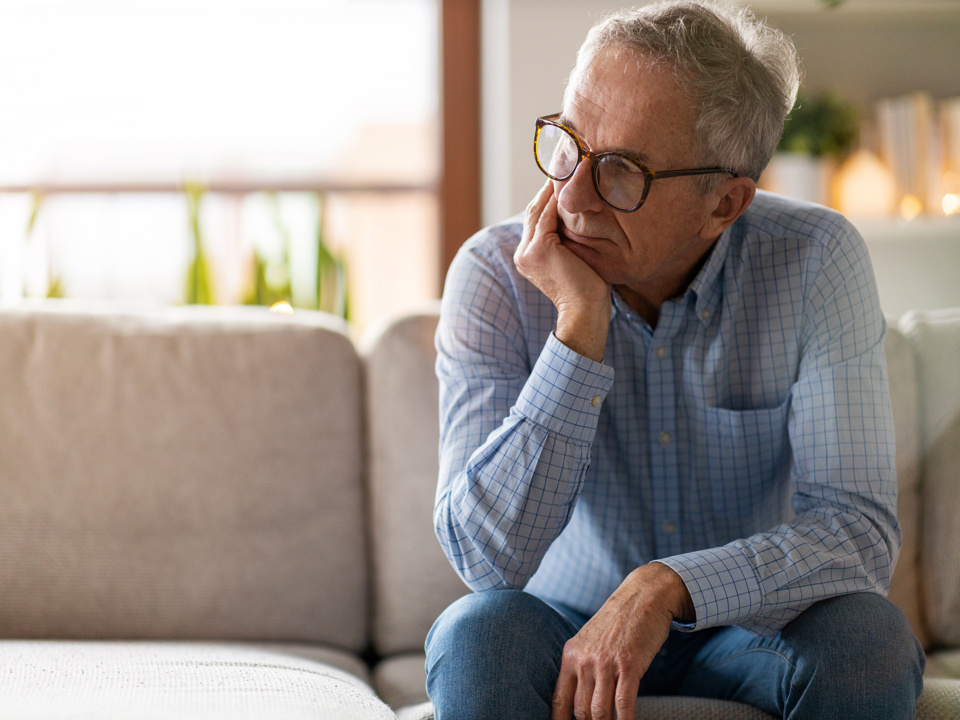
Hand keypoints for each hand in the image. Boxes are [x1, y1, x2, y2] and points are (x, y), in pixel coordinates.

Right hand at [514, 182, 610, 361]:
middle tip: (568, 161)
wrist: (585, 314)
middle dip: (550, 185)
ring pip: (540, 208)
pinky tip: (573, 181)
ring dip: (554, 185)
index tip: (567, 175)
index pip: (538, 217)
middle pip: (535, 209)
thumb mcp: (577, 260)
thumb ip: (571, 240)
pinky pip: (548, 214)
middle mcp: (523, 253)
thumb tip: (585, 217)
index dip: (550, 195)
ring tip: (571, 165)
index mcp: (528, 256)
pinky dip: (560, 196)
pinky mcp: (538, 249)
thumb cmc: (589, 292)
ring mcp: (527, 251)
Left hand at [551, 563, 694, 719]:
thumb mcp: (589, 640)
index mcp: (571, 655)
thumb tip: (576, 699)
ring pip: (600, 711)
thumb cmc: (617, 622)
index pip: (559, 699)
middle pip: (580, 710)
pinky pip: (623, 703)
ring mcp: (606, 663)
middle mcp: (585, 660)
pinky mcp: (629, 665)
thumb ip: (581, 666)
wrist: (642, 597)